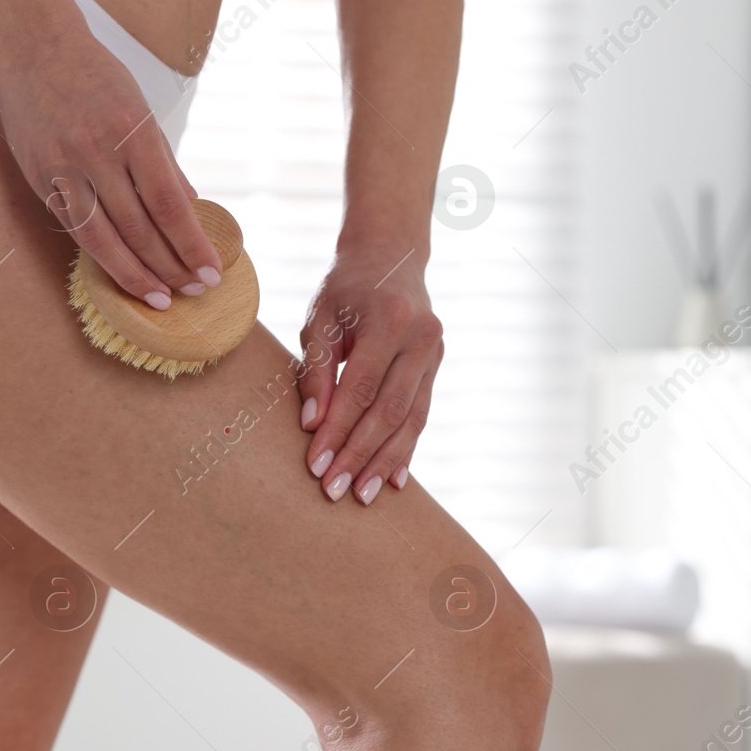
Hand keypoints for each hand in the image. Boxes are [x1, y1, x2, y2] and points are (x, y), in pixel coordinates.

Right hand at [0, 35, 222, 307]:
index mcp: (132, 131)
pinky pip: (75, 228)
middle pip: (139, 229)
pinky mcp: (40, 178)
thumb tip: (191, 209)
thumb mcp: (141, 110)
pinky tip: (121, 272)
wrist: (32, 46)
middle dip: (170, 267)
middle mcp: (97, 152)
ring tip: (159, 297)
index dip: (192, 245)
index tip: (211, 272)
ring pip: (104, 239)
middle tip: (192, 292)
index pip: (169, 204)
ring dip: (135, 275)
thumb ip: (164, 164)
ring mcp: (63, 167)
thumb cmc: (95, 75)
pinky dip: (101, 255)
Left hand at [297, 250, 442, 503]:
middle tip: (334, 489)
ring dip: (385, 460)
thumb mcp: (320, 319)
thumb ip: (316, 370)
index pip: (361, 389)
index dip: (338, 430)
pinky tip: (393, 478)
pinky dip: (406, 448)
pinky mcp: (437, 366)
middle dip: (360, 454)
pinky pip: (421, 413)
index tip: (316, 463)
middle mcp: (421, 338)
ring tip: (363, 494)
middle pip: (389, 411)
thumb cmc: (344, 289)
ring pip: (411, 419)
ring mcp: (435, 353)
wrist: (390, 256)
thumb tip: (313, 425)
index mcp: (389, 321)